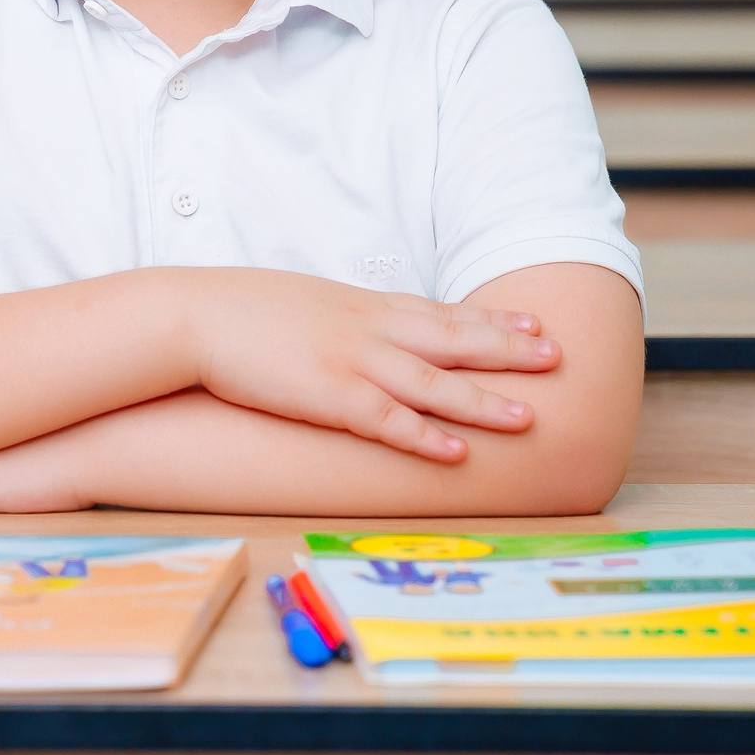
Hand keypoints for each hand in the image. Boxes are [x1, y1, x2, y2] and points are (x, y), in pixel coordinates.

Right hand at [175, 270, 558, 463]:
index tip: (534, 324)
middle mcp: (369, 329)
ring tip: (528, 415)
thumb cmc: (244, 311)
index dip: (492, 321)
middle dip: (509, 351)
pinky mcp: (327, 395)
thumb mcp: (309, 304)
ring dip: (483, 400)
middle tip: (558, 357)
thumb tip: (371, 330)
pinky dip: (424, 435)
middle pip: (453, 340)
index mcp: (364, 306)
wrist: (196, 314)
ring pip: (433, 382)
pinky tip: (457, 450)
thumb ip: (347, 319)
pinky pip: (386, 420)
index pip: (442, 312)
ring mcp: (352, 361)